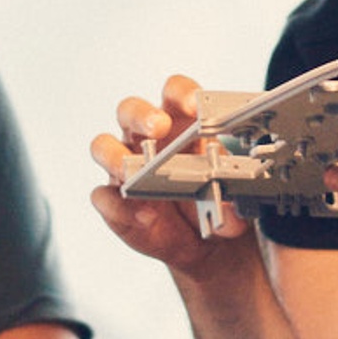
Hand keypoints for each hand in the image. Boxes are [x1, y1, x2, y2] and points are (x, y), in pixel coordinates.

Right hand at [86, 76, 261, 281]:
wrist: (203, 245)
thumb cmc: (214, 202)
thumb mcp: (232, 200)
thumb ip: (233, 208)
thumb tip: (232, 216)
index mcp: (181, 124)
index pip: (175, 94)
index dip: (182, 93)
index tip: (194, 105)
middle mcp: (147, 139)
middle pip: (131, 110)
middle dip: (143, 115)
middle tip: (159, 126)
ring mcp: (125, 168)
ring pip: (104, 146)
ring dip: (115, 155)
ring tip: (132, 171)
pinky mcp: (114, 201)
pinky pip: (104, 197)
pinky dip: (118, 205)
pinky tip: (140, 215)